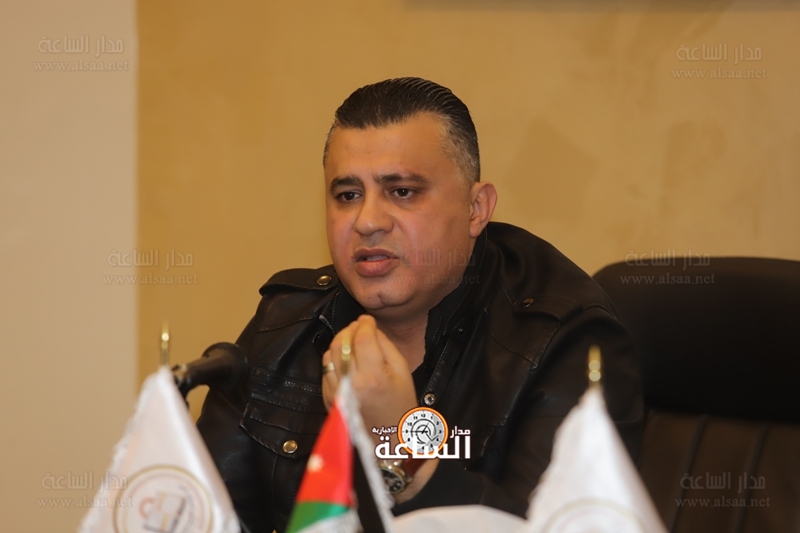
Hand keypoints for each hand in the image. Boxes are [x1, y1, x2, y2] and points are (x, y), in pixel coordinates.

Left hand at [321, 315, 416, 439]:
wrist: (389, 439)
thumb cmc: (401, 406)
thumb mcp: (403, 372)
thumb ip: (385, 345)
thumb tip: (370, 327)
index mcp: (373, 377)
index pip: (362, 338)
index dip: (364, 324)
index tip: (368, 319)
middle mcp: (351, 385)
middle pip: (342, 343)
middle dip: (350, 329)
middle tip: (359, 325)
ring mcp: (337, 393)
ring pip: (330, 354)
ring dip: (340, 341)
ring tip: (352, 339)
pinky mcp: (329, 399)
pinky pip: (326, 369)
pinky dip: (334, 358)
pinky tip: (345, 358)